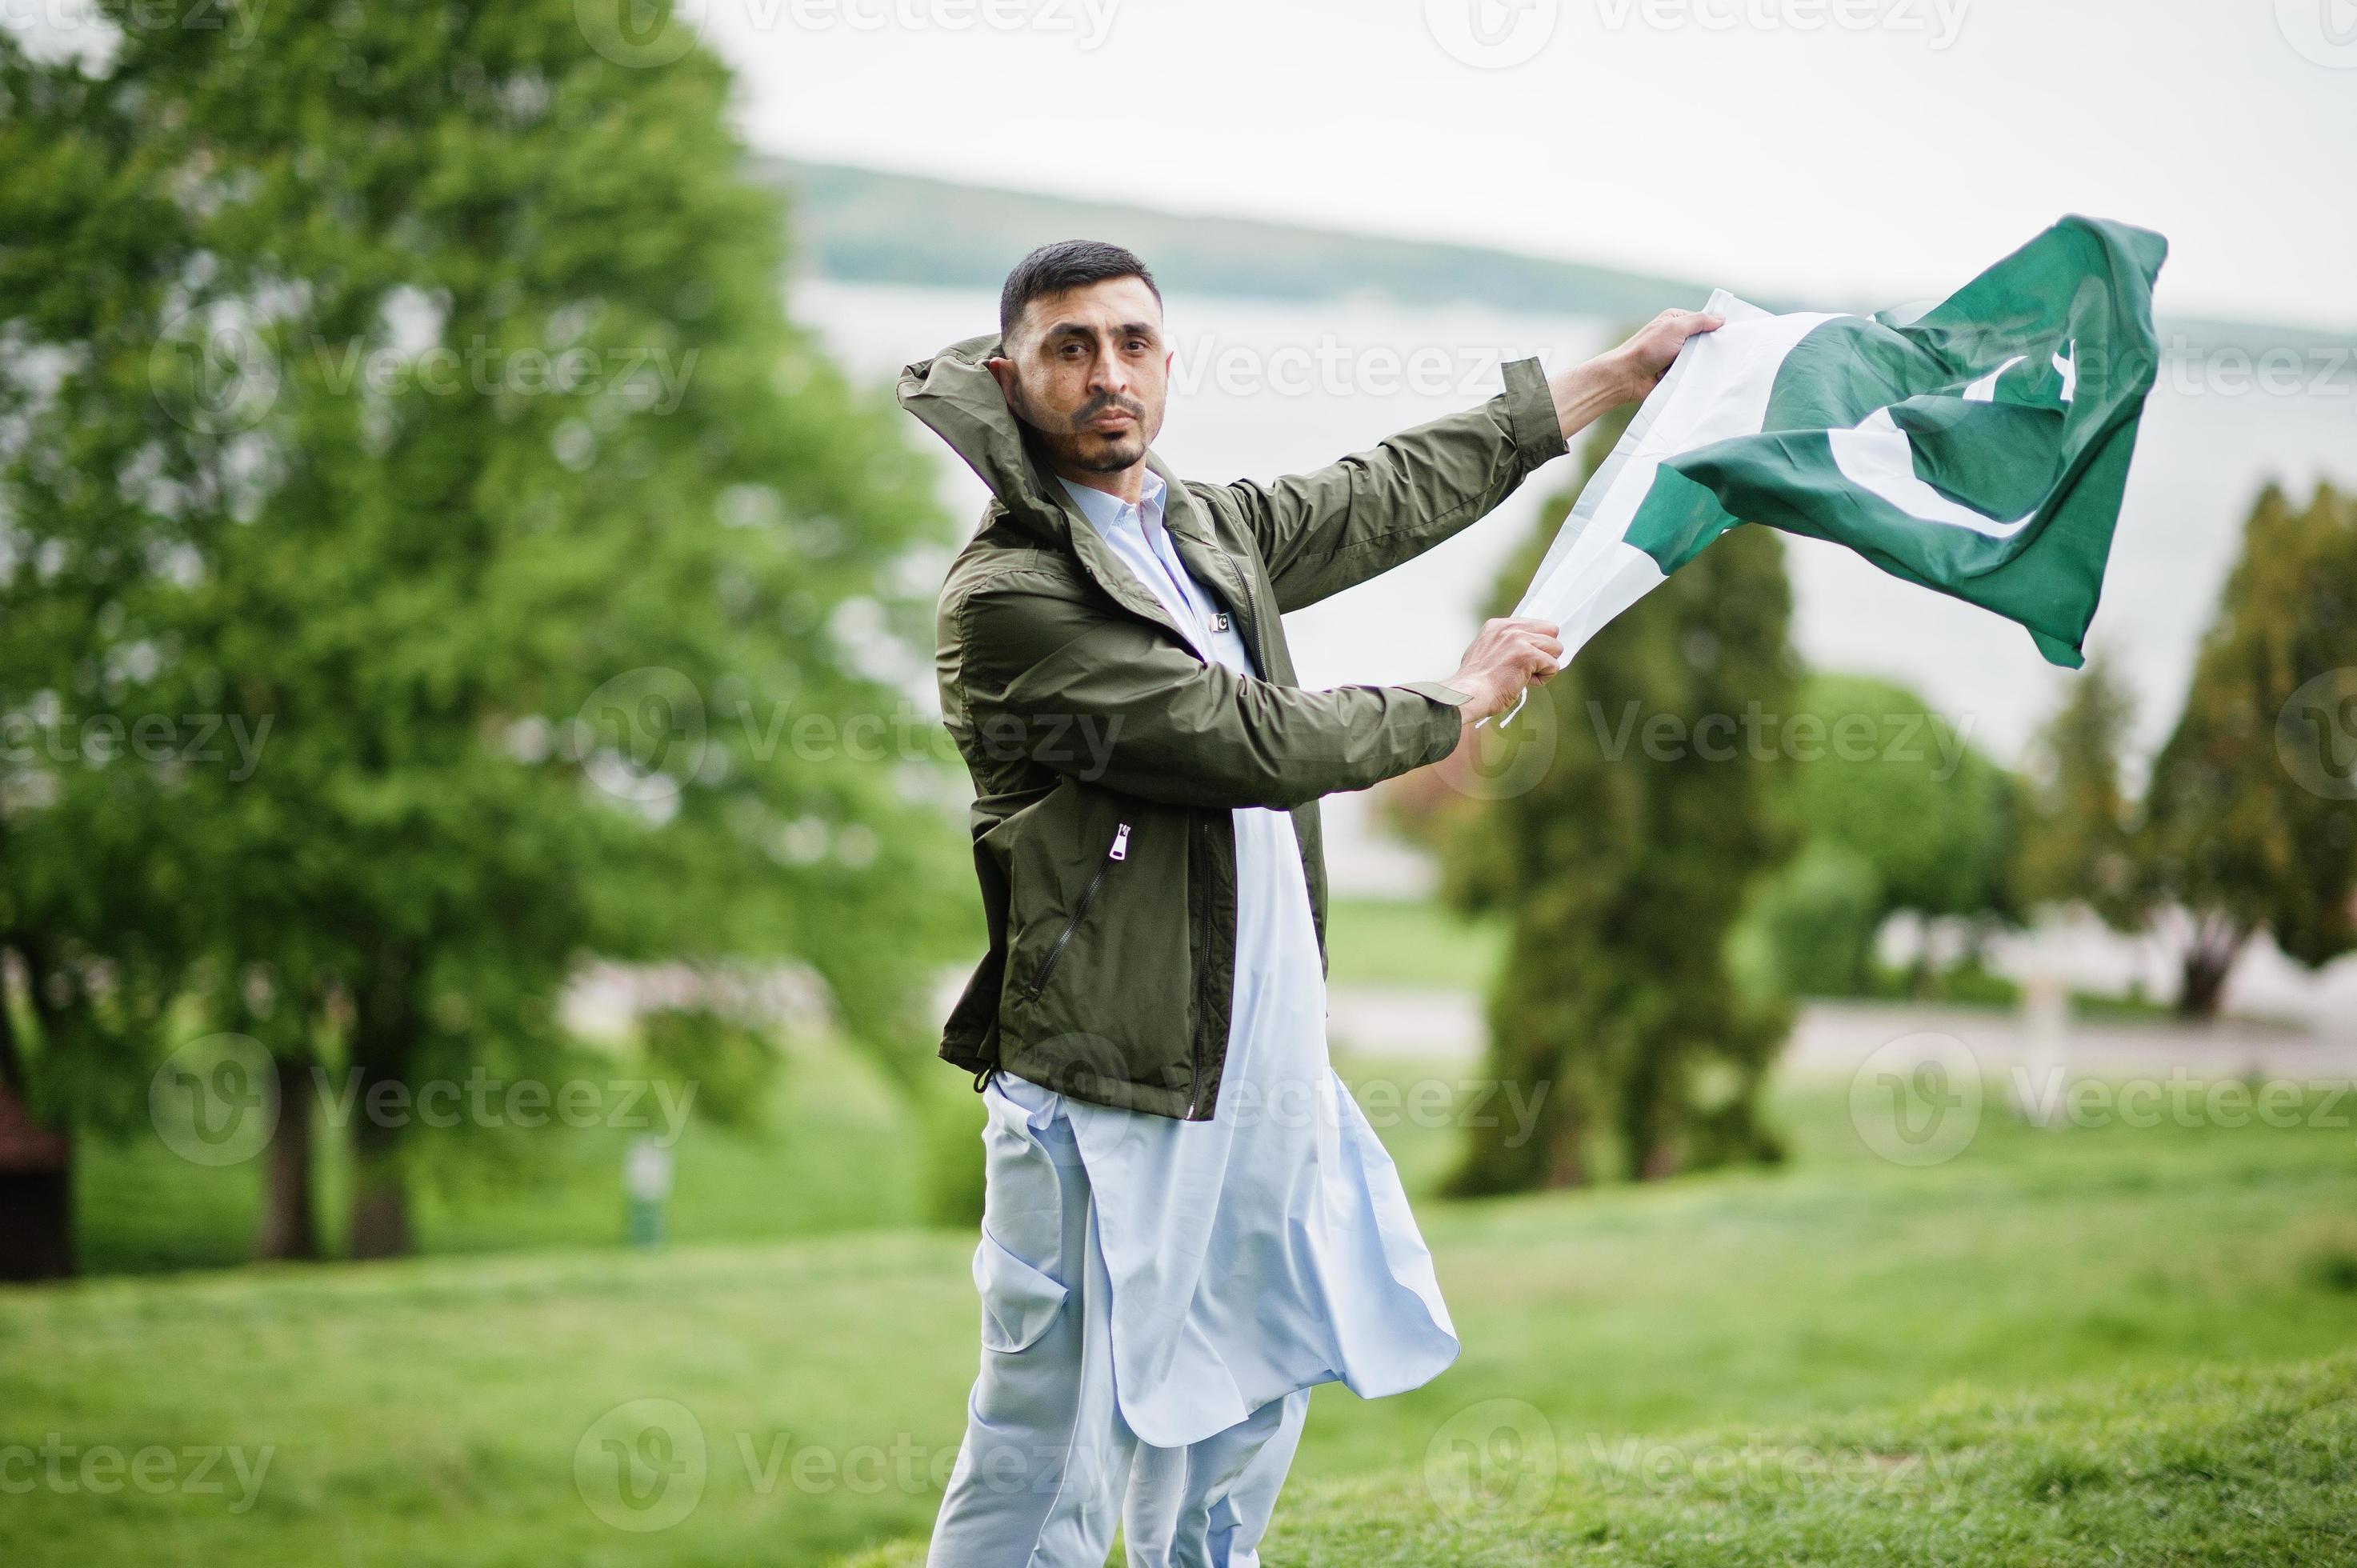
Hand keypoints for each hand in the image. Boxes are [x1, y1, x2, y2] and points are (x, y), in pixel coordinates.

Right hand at [1443, 617, 1564, 724]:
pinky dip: (1542, 679)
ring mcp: (1519, 639)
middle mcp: (1509, 628)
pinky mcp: (1528, 655)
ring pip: (1556, 647)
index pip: (1534, 624)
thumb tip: (1523, 646)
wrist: (1468, 695)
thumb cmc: (1475, 683)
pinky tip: (1523, 683)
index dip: (1534, 644)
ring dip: (1544, 665)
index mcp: (1497, 625)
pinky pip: (1553, 666)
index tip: (1522, 659)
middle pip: (1550, 630)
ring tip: (1523, 676)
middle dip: (1546, 650)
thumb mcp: (1484, 652)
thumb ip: (1503, 644)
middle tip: (1528, 667)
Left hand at [1546, 306, 1722, 438]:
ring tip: (1726, 366)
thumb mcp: (1675, 328)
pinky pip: (1693, 373)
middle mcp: (1677, 337)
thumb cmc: (1648, 349)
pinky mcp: (1676, 374)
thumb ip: (1699, 321)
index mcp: (1676, 321)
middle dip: (1714, 346)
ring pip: (1700, 358)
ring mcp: (1676, 356)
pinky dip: (1699, 375)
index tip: (1736, 333)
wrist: (1627, 378)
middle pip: (1704, 340)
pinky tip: (1713, 378)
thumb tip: (1722, 318)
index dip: (1718, 326)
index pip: (1704, 320)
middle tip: (1735, 351)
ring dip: (1706, 363)